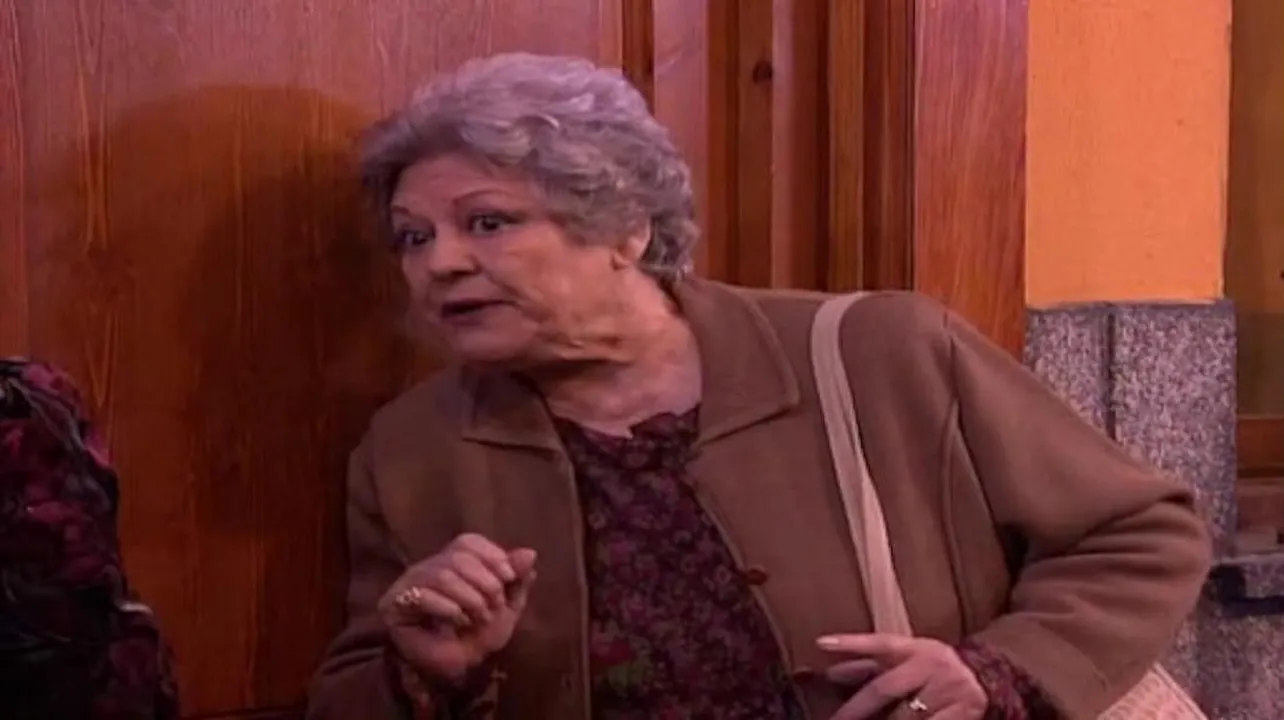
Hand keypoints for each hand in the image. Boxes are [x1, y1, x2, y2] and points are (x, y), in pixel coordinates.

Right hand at [379, 533, 536, 684]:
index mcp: (453, 563)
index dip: (491, 556)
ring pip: (442, 574)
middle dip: (484, 582)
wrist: (453, 670)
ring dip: (469, 598)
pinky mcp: (393, 605)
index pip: (468, 542)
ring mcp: (409, 584)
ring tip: (478, 618)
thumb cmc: (478, 636)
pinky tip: (458, 622)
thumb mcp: (506, 608)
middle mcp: (429, 567)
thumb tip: (530, 553)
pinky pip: (422, 595)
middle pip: (457, 557)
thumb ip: (516, 580)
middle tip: (494, 606)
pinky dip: (448, 608)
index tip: (508, 578)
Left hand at [818, 634, 986, 719]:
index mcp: (913, 649)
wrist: (986, 675)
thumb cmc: (932, 667)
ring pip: (905, 715)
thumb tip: (831, 672)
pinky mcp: (962, 713)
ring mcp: (946, 691)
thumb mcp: (903, 659)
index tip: (821, 643)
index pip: (879, 644)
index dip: (851, 643)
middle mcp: (929, 666)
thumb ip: (867, 665)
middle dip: (857, 708)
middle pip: (885, 688)